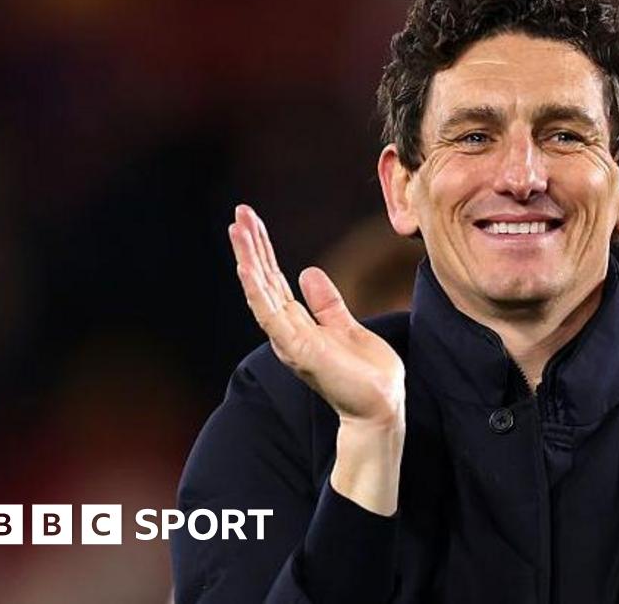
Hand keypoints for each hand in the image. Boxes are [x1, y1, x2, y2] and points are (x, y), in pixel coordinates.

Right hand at [227, 204, 405, 427]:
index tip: (251, 221)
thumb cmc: (367, 374)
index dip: (263, 250)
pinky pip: (271, 316)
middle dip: (252, 246)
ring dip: (248, 259)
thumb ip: (326, 303)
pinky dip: (257, 291)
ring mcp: (290, 340)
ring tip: (237, 228)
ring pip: (261, 292)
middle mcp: (288, 331)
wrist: (381, 407)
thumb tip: (307, 271)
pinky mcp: (299, 350)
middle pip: (263, 280)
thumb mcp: (347, 326)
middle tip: (240, 212)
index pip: (274, 280)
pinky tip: (248, 267)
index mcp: (299, 324)